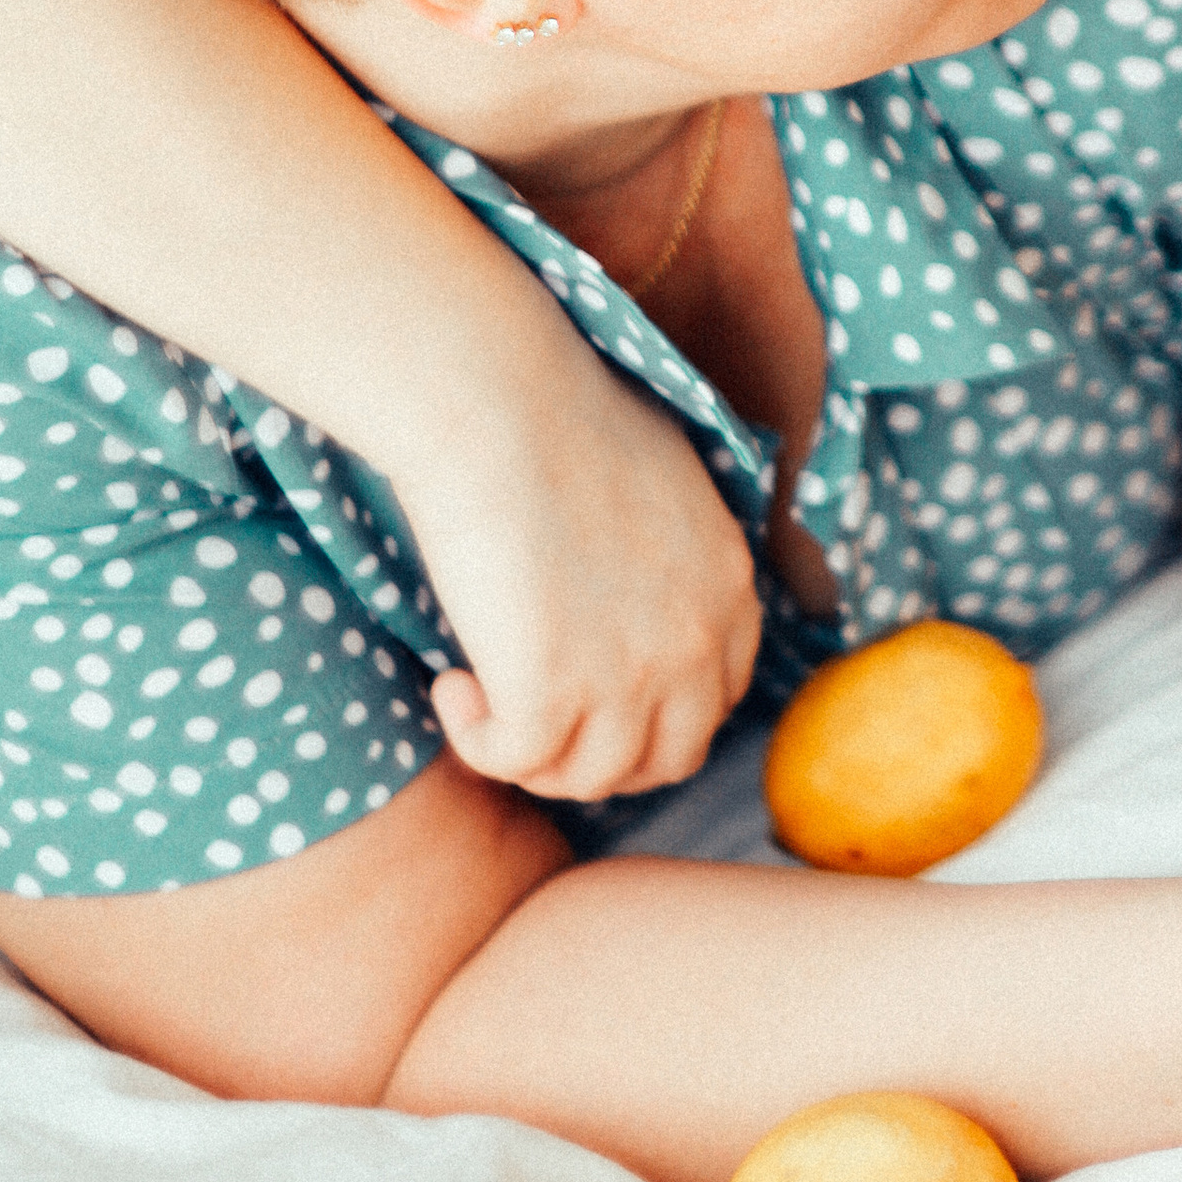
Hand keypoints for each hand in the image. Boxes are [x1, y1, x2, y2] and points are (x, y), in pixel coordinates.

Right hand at [416, 384, 763, 804]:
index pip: (719, 699)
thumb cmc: (560, 415)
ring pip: (590, 778)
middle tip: (536, 717)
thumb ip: (671, 554)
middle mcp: (699, 641)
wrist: (501, 403)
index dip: (653, 714)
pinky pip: (515, 762)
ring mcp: (632, 676)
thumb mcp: (664, 483)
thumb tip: (632, 600)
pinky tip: (451, 685)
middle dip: (600, 754)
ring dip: (533, 755)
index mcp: (730, 585)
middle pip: (665, 760)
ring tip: (483, 695)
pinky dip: (476, 739)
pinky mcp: (553, 694)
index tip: (594, 695)